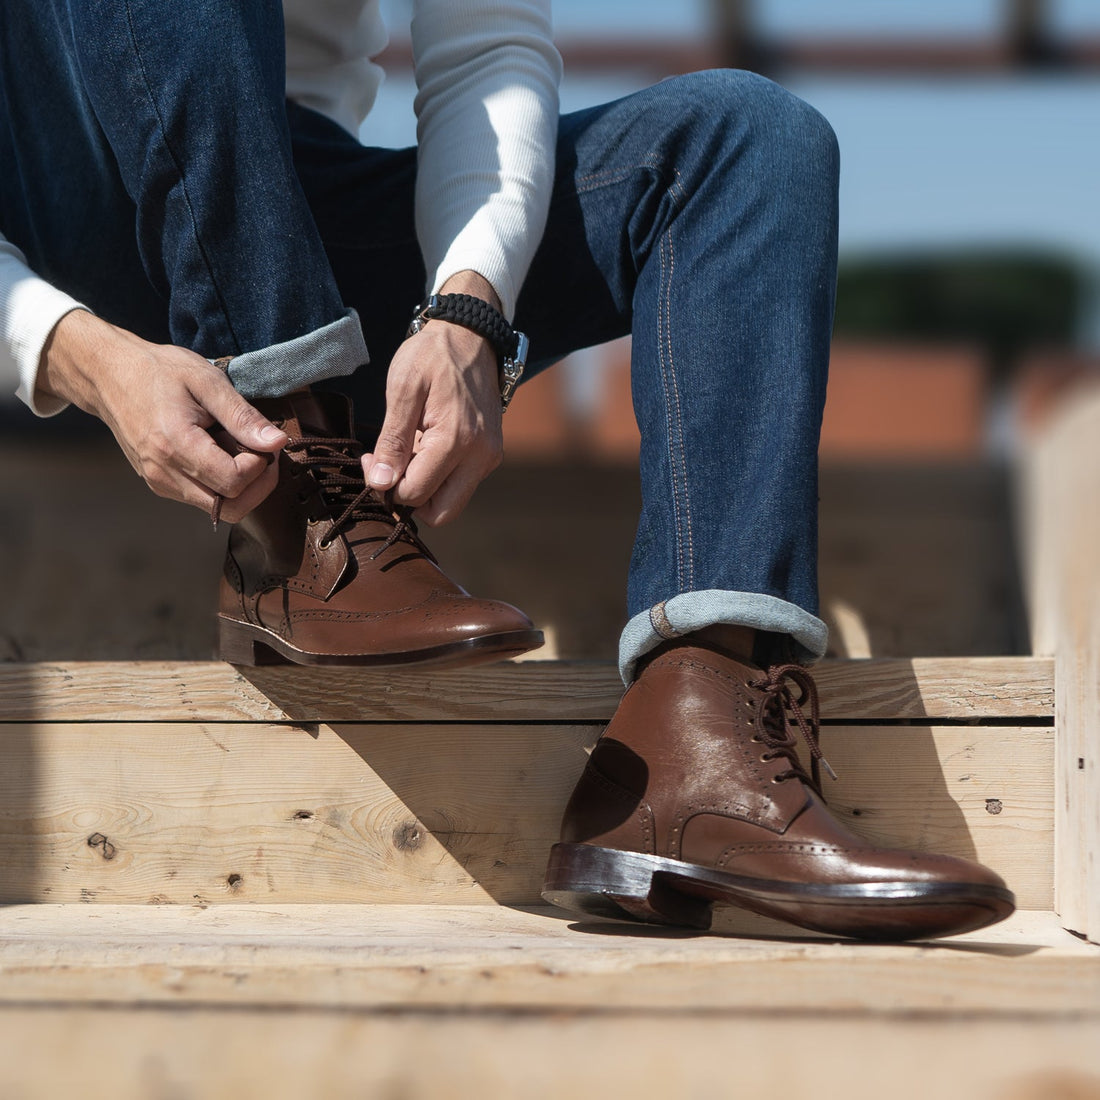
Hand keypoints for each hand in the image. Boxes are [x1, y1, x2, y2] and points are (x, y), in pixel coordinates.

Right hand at [38, 311, 287, 522]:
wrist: (110, 375)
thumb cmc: (158, 371)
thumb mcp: (206, 381)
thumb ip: (242, 416)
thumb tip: (277, 443)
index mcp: (175, 446)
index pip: (234, 482)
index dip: (260, 466)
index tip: (264, 441)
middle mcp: (164, 473)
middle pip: (230, 508)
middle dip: (258, 485)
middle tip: (263, 453)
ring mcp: (160, 482)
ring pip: (217, 508)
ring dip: (240, 486)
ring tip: (238, 449)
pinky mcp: (160, 484)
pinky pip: (202, 498)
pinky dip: (221, 484)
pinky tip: (220, 453)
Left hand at [362, 272, 503, 526]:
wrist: (472, 335)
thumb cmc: (433, 355)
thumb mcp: (403, 389)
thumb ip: (392, 440)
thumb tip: (381, 483)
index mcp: (456, 440)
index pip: (415, 494)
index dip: (385, 485)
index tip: (371, 459)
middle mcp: (480, 456)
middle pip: (441, 513)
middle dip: (408, 500)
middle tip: (388, 469)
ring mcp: (489, 458)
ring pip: (452, 503)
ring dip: (424, 489)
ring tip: (407, 453)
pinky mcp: (491, 455)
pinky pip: (461, 485)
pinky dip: (438, 478)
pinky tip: (423, 448)